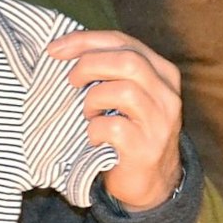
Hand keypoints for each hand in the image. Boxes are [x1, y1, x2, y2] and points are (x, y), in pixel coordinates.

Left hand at [47, 30, 182, 211]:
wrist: (152, 182)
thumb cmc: (131, 130)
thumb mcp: (130, 94)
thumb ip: (112, 70)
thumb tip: (65, 48)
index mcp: (163, 73)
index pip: (124, 42)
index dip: (85, 41)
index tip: (55, 48)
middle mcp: (167, 95)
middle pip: (128, 61)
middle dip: (89, 65)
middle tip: (71, 80)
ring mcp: (160, 122)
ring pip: (124, 91)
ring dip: (93, 100)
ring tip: (88, 113)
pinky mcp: (146, 149)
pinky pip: (114, 128)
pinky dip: (95, 129)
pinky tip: (94, 137)